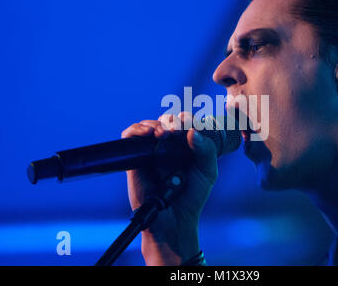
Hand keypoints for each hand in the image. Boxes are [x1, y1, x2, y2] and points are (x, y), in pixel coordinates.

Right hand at [121, 112, 217, 264]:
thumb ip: (206, 151)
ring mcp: (151, 152)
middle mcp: (168, 146)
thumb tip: (192, 132)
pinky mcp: (135, 160)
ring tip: (162, 133)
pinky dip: (135, 131)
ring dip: (154, 124)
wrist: (174, 219)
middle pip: (166, 121)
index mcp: (186, 146)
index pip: (185, 124)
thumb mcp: (207, 172)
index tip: (187, 121)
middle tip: (175, 129)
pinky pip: (130, 138)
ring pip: (148, 126)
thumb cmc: (192, 197)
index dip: (186, 118)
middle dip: (170, 120)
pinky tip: (146, 134)